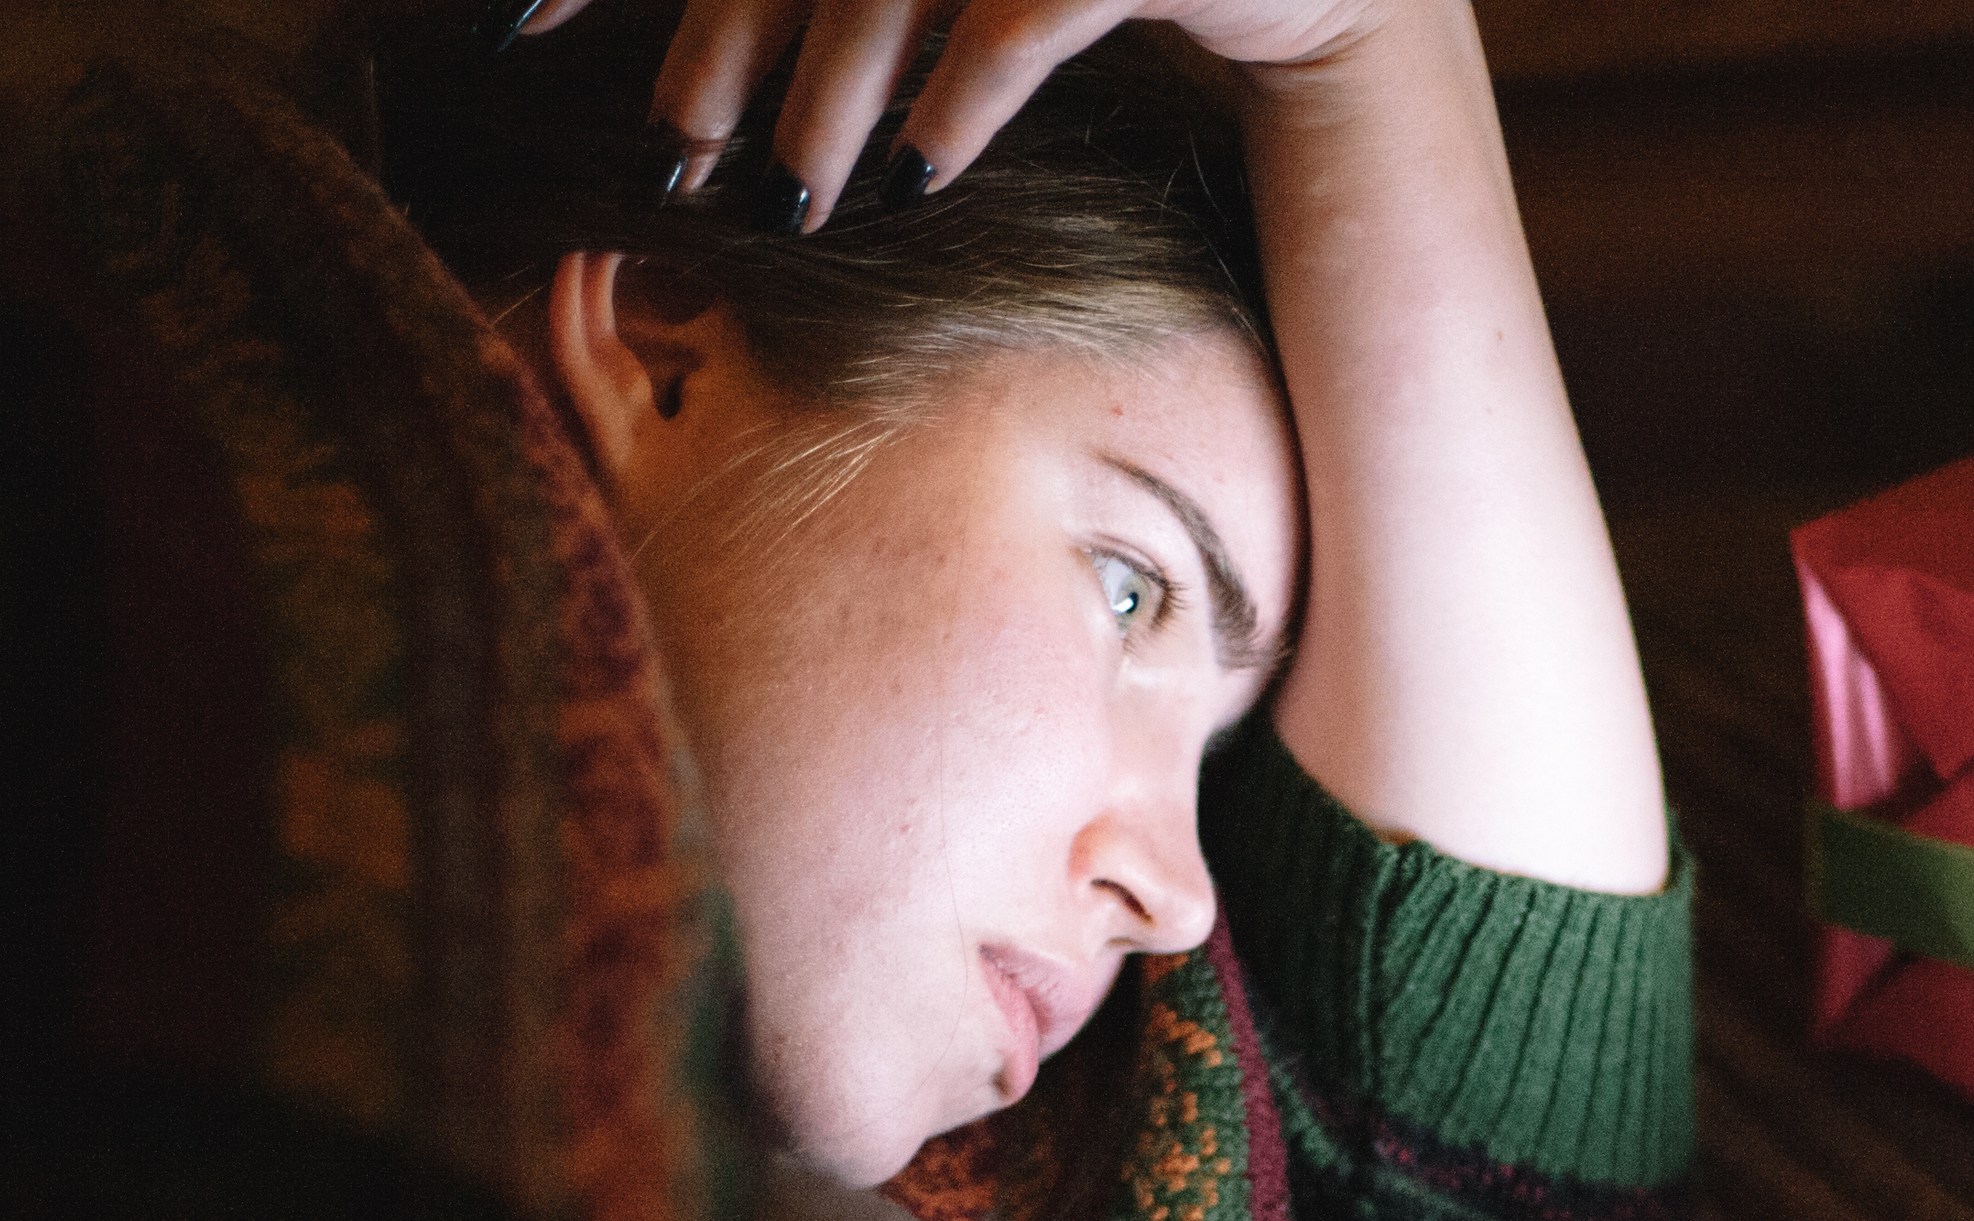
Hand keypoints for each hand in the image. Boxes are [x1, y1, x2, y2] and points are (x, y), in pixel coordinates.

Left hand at [512, 0, 1665, 891]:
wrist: (1429, 425)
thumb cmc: (1231, 358)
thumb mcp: (1052, 233)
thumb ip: (918, 126)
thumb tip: (723, 151)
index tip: (545, 34)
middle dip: (740, 7)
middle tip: (674, 145)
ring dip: (836, 59)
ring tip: (783, 193)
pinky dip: (970, 71)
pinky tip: (914, 182)